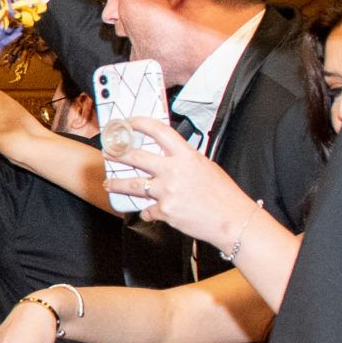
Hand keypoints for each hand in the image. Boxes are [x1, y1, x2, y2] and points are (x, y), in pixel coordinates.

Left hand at [106, 117, 255, 248]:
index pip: (159, 131)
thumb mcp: (207, 167)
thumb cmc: (223, 195)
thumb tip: (172, 157)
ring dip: (116, 184)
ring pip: (131, 185)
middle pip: (136, 157)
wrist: (232, 220)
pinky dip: (148, 212)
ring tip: (108, 183)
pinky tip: (151, 212)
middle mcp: (173, 171)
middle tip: (108, 152)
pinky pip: (147, 210)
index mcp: (187, 156)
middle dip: (117, 154)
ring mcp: (167, 192)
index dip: (141, 124)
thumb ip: (186, 160)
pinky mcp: (164, 211)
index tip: (130, 122)